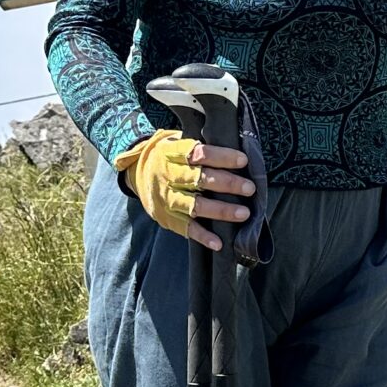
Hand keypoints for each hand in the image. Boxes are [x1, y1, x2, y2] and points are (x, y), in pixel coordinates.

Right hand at [115, 131, 256, 250]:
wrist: (136, 172)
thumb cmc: (167, 156)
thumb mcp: (177, 143)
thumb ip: (200, 148)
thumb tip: (235, 145)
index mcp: (172, 153)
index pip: (199, 153)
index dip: (222, 157)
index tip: (243, 161)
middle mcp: (168, 175)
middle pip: (199, 179)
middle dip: (227, 184)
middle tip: (250, 188)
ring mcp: (166, 198)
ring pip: (195, 205)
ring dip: (220, 210)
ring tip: (243, 213)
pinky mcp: (166, 217)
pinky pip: (186, 228)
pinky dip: (202, 236)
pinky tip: (218, 243)